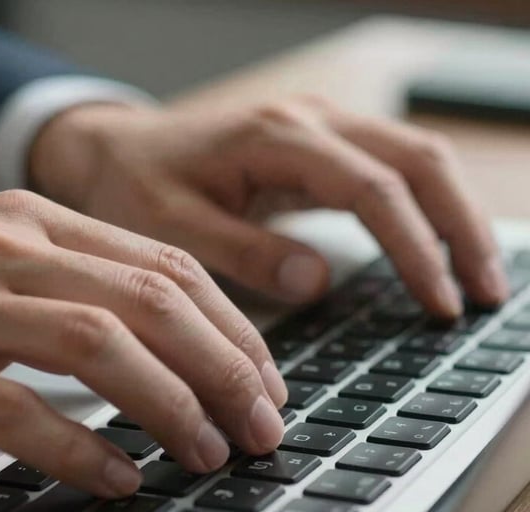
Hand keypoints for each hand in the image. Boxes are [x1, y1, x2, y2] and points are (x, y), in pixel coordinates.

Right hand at [0, 191, 286, 496]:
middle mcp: (4, 248)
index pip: (165, 264)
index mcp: (34, 219)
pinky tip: (118, 478)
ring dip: (169, 405)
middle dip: (223, 368)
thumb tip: (168, 347)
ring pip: (97, 346)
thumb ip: (75, 286)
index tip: (262, 378)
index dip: (231, 326)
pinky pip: (16, 408)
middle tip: (261, 424)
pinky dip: (78, 448)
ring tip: (207, 452)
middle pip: (150, 301)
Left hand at [30, 98, 508, 316]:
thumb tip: (317, 280)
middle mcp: (308, 122)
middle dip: (459, 228)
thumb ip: (241, 251)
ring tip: (476, 278)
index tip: (439, 303)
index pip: (373, 189)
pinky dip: (423, 206)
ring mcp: (316, 128)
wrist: (114, 151)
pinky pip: (389, 166)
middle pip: (416, 161)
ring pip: (413, 158)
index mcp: (275, 138)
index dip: (415, 248)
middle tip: (484, 296)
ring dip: (452, 215)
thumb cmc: (133, 184)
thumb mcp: (170, 226)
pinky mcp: (315, 145)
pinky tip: (433, 246)